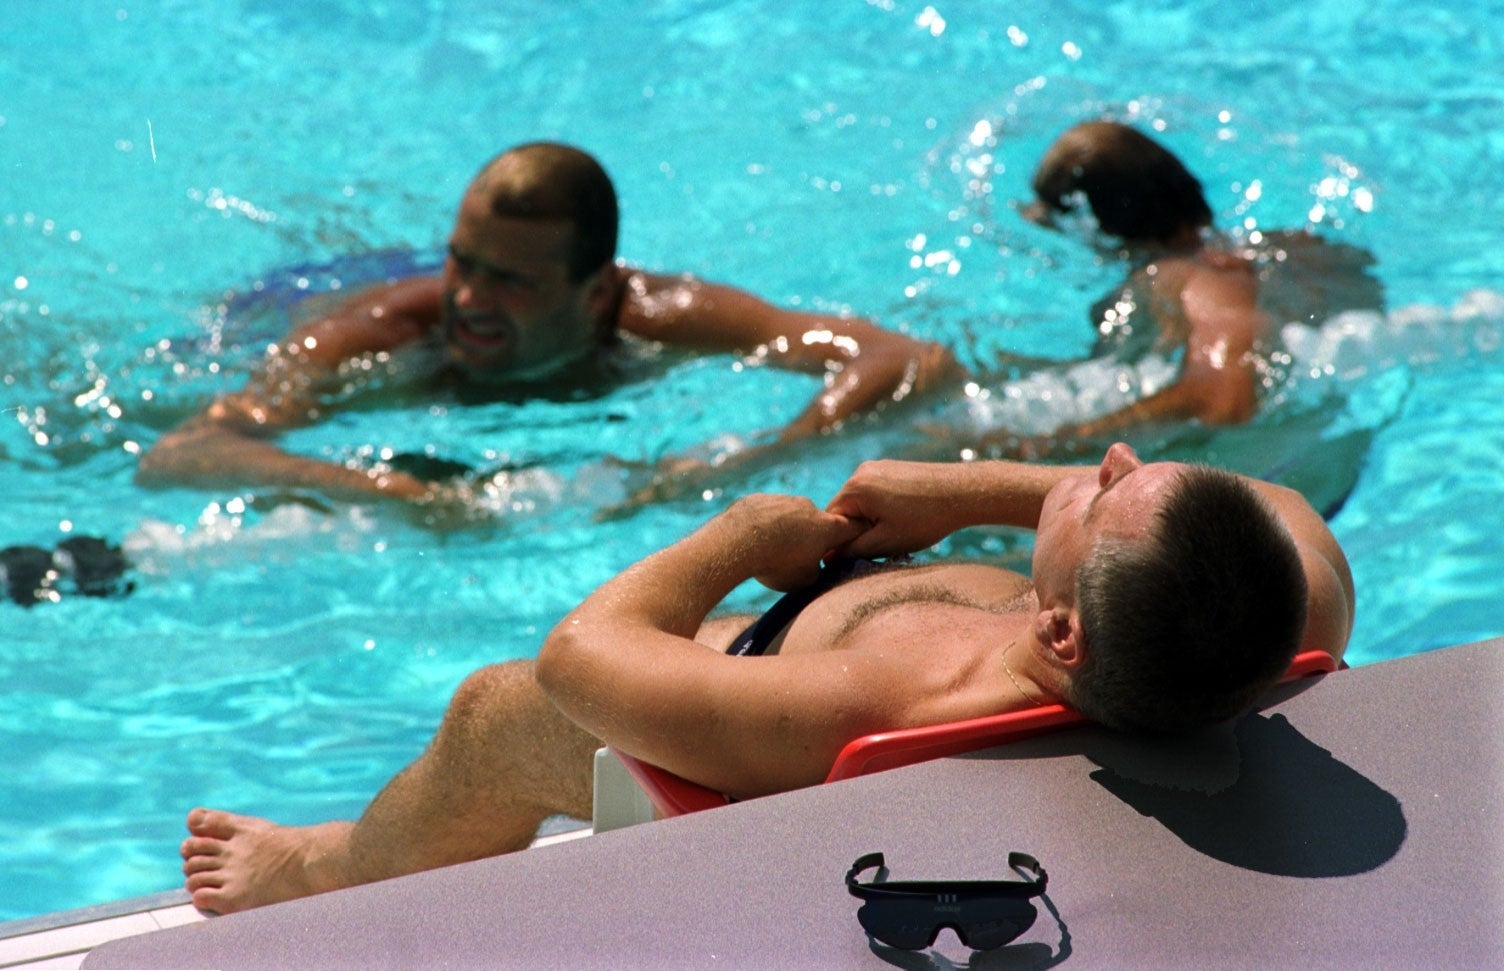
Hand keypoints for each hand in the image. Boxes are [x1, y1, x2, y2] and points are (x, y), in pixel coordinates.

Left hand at [714, 493, 864, 590]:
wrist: (736, 541)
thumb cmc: (776, 563)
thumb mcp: (805, 579)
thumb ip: (816, 569)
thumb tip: (812, 563)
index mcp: (827, 527)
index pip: (852, 527)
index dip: (854, 535)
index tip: (851, 542)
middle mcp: (808, 507)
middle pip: (817, 522)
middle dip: (811, 538)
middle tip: (795, 557)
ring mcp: (783, 500)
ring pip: (790, 516)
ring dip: (785, 531)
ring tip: (768, 551)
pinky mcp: (760, 498)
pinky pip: (767, 513)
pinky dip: (763, 525)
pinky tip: (751, 540)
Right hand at [824, 460, 961, 558]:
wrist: (963, 492)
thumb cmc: (925, 519)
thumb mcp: (885, 542)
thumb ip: (851, 550)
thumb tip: (827, 556)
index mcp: (854, 488)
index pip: (830, 520)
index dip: (839, 541)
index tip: (859, 553)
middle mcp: (860, 471)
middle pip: (844, 509)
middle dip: (856, 528)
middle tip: (881, 543)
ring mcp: (876, 466)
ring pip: (860, 501)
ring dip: (869, 518)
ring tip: (897, 529)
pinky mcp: (891, 466)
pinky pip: (874, 491)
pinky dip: (880, 507)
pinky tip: (904, 516)